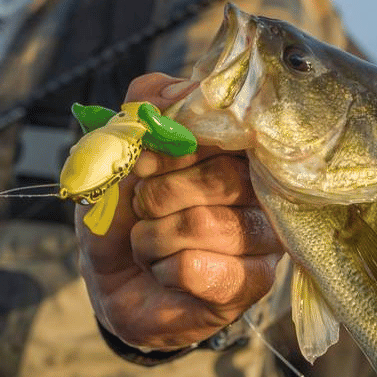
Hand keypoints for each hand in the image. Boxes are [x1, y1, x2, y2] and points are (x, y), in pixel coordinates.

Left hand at [76, 74, 282, 351]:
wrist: (114, 286)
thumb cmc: (125, 218)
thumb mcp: (117, 156)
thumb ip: (142, 111)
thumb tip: (183, 89)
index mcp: (235, 152)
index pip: (230, 129)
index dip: (178, 145)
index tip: (143, 163)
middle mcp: (260, 191)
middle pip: (222, 176)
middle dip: (160, 194)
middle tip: (143, 209)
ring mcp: (262, 240)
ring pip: (205, 224)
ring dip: (154, 237)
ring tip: (149, 246)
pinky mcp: (252, 284)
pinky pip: (199, 267)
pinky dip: (163, 269)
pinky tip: (164, 272)